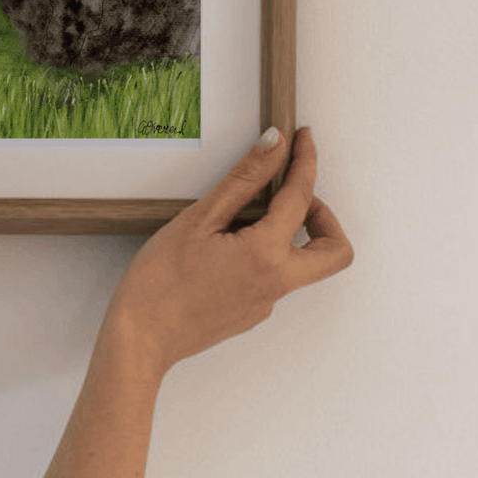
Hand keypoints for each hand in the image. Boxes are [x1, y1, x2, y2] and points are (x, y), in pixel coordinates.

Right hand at [104, 127, 353, 383]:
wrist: (142, 339)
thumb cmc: (159, 281)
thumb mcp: (199, 219)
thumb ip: (244, 180)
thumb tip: (275, 145)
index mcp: (266, 254)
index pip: (300, 197)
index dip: (305, 161)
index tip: (303, 139)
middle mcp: (277, 282)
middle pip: (335, 251)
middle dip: (325, 216)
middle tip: (294, 194)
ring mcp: (266, 302)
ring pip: (302, 264)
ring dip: (290, 234)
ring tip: (244, 216)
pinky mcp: (251, 312)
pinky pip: (273, 277)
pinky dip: (262, 252)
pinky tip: (222, 246)